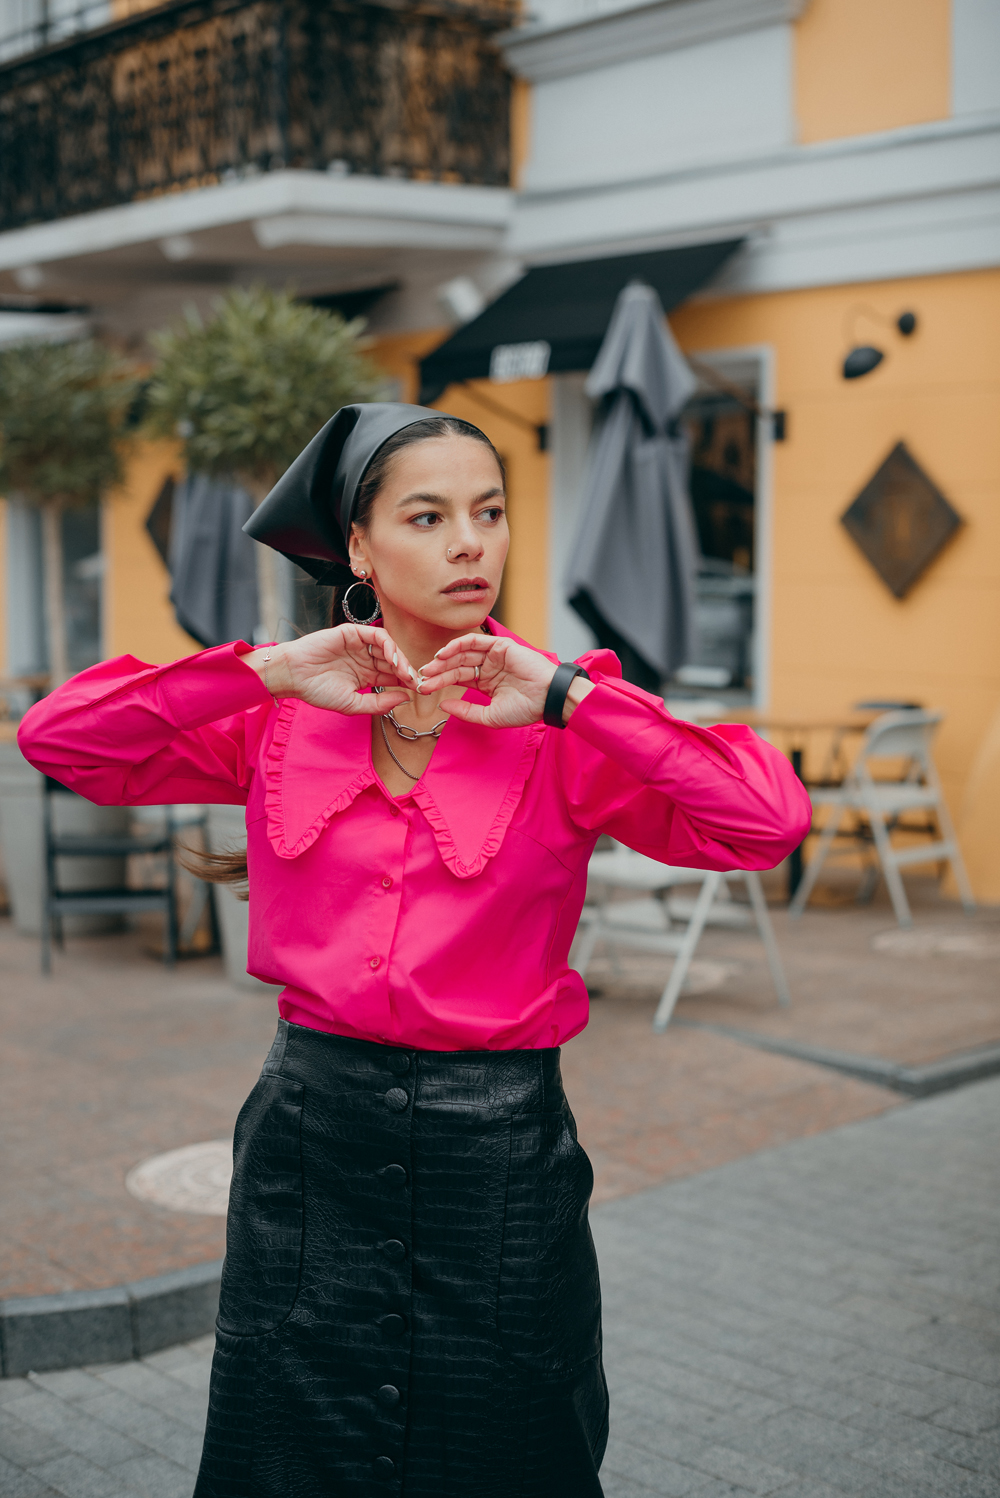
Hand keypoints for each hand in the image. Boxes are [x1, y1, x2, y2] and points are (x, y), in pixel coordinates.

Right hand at [244, 626, 413, 715]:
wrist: (293, 675)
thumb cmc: (317, 691)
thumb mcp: (353, 703)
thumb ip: (379, 703)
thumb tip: (406, 699)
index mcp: (366, 676)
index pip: (394, 677)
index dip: (407, 683)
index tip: (419, 691)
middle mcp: (366, 659)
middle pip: (395, 662)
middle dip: (408, 672)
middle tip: (417, 681)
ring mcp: (360, 645)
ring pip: (389, 648)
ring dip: (401, 659)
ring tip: (406, 673)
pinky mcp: (354, 633)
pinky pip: (377, 634)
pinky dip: (389, 645)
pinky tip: (393, 658)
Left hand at [418, 634, 591, 728]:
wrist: (548, 699)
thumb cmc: (525, 709)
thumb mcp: (490, 716)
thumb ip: (467, 711)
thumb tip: (443, 706)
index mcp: (486, 683)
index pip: (458, 679)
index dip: (439, 683)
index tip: (423, 689)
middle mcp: (488, 668)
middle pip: (456, 666)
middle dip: (437, 672)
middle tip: (420, 678)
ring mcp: (493, 656)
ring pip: (462, 654)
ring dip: (444, 658)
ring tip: (429, 668)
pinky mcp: (500, 646)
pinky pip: (474, 642)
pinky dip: (458, 645)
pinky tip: (444, 654)